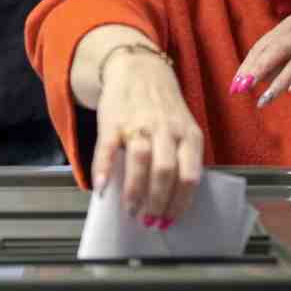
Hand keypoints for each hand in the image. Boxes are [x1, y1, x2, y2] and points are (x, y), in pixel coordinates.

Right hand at [89, 50, 202, 225]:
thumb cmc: (162, 107)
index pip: (190, 175)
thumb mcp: (183, 128)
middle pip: (166, 172)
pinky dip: (104, 170)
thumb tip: (172, 198)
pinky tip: (101, 188)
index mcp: (188, 135)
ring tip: (131, 210)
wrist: (138, 69)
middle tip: (150, 221)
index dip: (180, 202)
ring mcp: (139, 125)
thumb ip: (182, 156)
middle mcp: (167, 130)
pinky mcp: (113, 122)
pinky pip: (108, 149)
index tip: (171, 220)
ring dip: (135, 191)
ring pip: (142, 161)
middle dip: (158, 202)